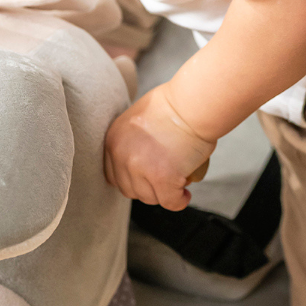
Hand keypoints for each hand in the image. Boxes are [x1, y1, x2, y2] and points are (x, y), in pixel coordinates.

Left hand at [104, 85, 215, 209]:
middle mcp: (122, 156)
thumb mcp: (139, 119)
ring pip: (149, 198)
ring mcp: (140, 168)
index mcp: (113, 140)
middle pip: (129, 189)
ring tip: (177, 184)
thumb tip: (140, 159)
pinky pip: (169, 202)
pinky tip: (185, 195)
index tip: (146, 178)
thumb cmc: (174, 104)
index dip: (131, 179)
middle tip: (163, 182)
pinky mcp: (163, 178)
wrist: (192, 103)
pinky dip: (179, 201)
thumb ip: (132, 140)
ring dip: (163, 194)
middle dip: (147, 188)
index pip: (113, 175)